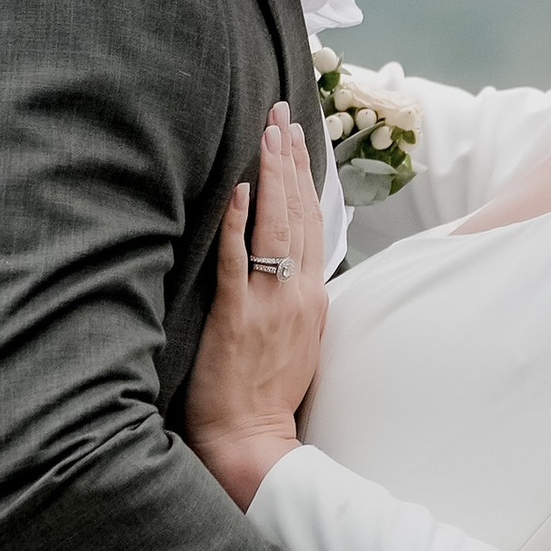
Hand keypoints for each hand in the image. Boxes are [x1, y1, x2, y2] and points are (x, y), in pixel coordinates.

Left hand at [185, 110, 328, 507]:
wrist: (251, 438)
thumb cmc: (267, 394)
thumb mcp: (297, 341)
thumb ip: (293, 298)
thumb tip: (287, 264)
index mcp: (314, 298)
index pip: (313, 224)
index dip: (305, 177)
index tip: (298, 137)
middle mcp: (299, 294)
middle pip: (298, 213)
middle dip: (290, 158)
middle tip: (281, 113)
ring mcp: (270, 303)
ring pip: (275, 226)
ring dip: (271, 176)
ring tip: (267, 133)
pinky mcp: (237, 316)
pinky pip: (238, 261)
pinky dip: (237, 223)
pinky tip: (237, 191)